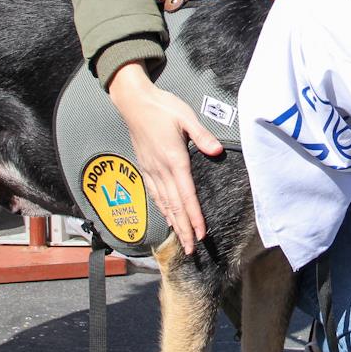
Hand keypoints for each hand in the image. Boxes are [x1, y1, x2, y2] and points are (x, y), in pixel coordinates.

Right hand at [108, 62, 222, 253]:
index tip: (201, 234)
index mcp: (174, 159)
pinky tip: (167, 217)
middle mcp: (161, 169)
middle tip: (192, 249)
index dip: (194, 217)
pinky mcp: (145, 166)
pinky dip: (162, 209)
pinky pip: (155, 193)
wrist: (134, 102)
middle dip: (184, 230)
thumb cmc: (162, 107)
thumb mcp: (186, 117)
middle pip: (175, 206)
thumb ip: (202, 136)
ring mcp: (151, 169)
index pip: (186, 196)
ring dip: (174, 223)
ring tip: (182, 241)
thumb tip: (217, 152)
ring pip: (164, 203)